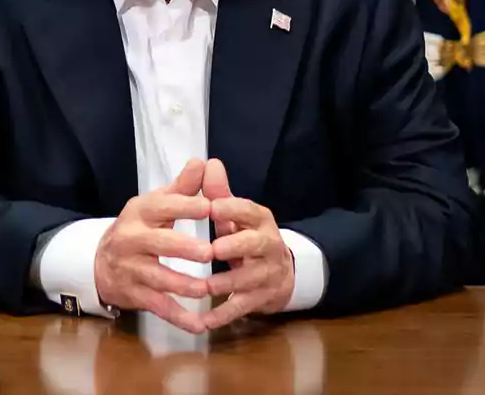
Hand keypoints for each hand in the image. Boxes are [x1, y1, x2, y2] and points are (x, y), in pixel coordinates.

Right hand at [94, 159, 213, 332]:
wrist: (99, 262)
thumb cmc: (139, 228)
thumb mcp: (155, 204)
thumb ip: (182, 188)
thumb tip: (203, 162)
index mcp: (140, 212)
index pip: (163, 207)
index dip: (185, 206)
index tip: (210, 207)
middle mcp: (132, 239)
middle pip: (158, 243)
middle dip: (183, 248)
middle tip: (210, 252)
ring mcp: (132, 269)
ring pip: (158, 278)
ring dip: (183, 286)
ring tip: (207, 289)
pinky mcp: (135, 294)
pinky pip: (159, 306)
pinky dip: (179, 317)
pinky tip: (200, 324)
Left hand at [201, 159, 293, 328]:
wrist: (280, 273)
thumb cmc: (247, 237)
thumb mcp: (236, 215)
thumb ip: (220, 193)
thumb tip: (207, 163)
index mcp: (259, 220)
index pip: (249, 209)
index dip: (231, 208)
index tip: (210, 206)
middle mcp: (268, 245)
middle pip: (256, 244)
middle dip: (235, 246)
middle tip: (213, 249)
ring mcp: (267, 274)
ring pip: (250, 279)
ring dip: (227, 283)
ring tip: (205, 288)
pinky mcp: (261, 298)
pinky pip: (242, 307)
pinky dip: (223, 315)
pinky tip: (203, 322)